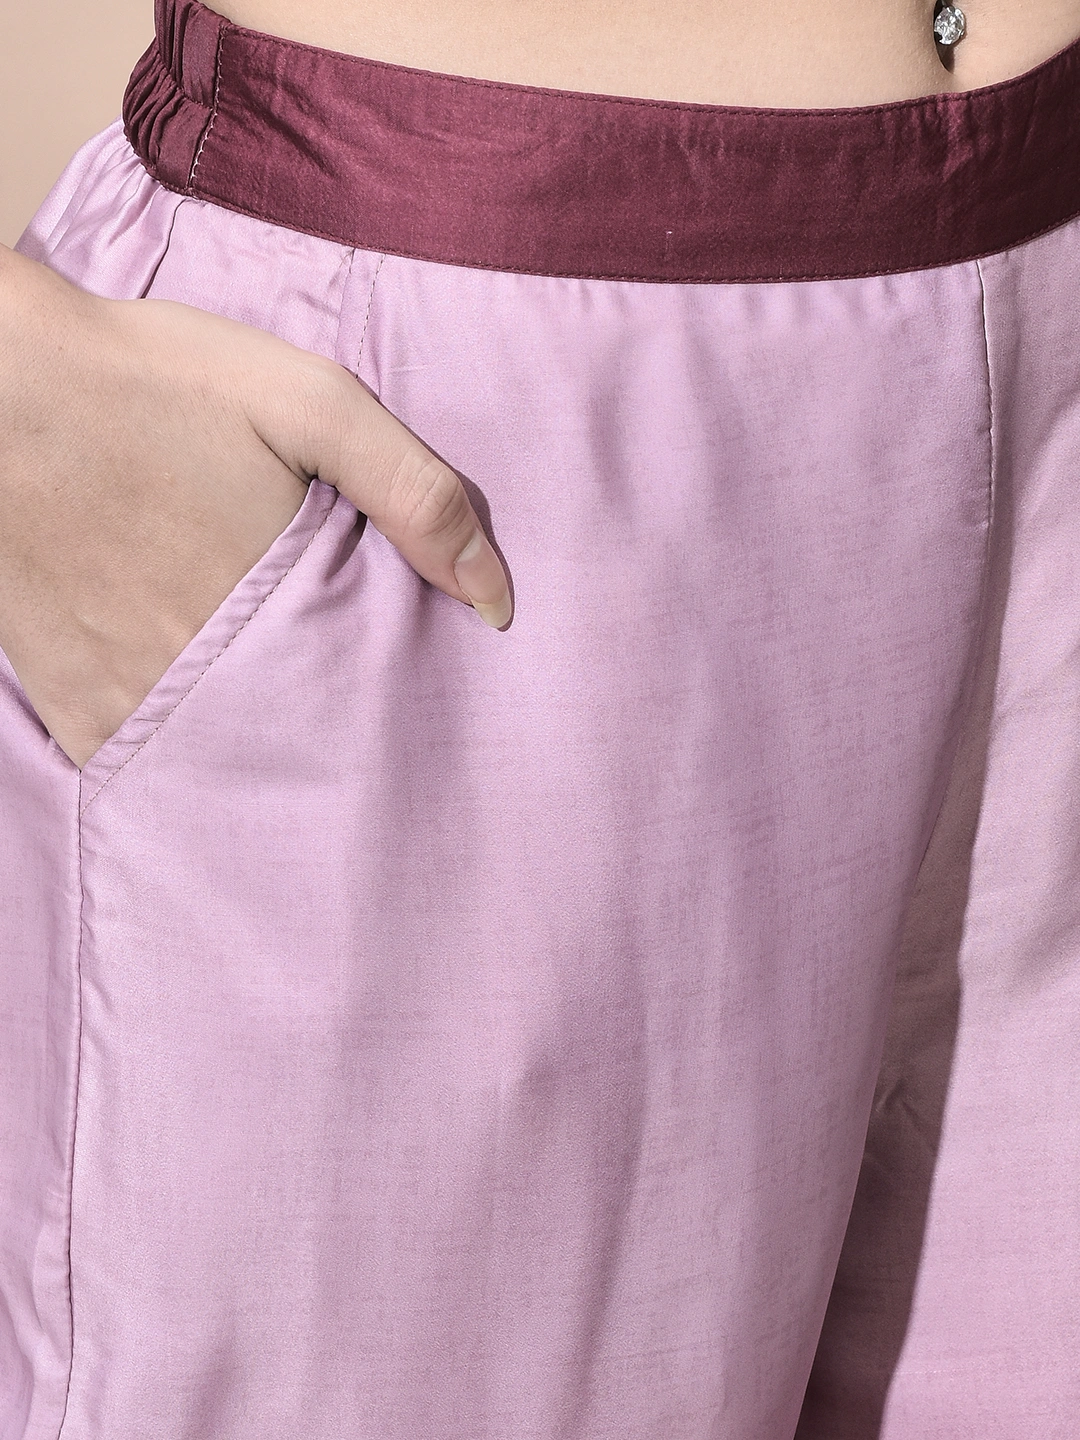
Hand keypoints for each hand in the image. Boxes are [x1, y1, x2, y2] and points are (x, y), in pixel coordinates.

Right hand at [0, 246, 510, 767]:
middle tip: (371, 748)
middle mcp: (211, 672)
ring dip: (267, 759)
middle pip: (307, 746)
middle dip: (342, 746)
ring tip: (294, 743)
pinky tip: (209, 742)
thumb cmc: (154, 382)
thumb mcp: (311, 404)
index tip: (428, 713)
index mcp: (285, 609)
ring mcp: (132, 696)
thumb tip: (495, 599)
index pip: (375, 702)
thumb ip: (414, 493)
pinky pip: (144, 765)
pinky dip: (183, 763)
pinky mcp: (71, 700)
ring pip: (230, 766)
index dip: (405, 709)